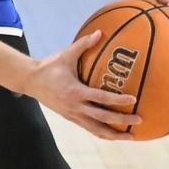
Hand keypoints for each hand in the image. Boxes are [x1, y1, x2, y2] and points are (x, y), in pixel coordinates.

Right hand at [24, 32, 139, 139]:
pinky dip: (102, 133)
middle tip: (138, 121)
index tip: (133, 100)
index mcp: (75, 91)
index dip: (118, 100)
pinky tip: (113, 135)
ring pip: (96, 129)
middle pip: (102, 118)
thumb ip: (84, 44)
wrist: (30, 81)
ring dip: (114, 135)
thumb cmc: (49, 67)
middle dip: (121, 122)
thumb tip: (100, 32)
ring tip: (130, 137)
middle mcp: (75, 107)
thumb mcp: (66, 55)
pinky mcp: (71, 118)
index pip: (101, 98)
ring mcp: (73, 115)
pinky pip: (90, 129)